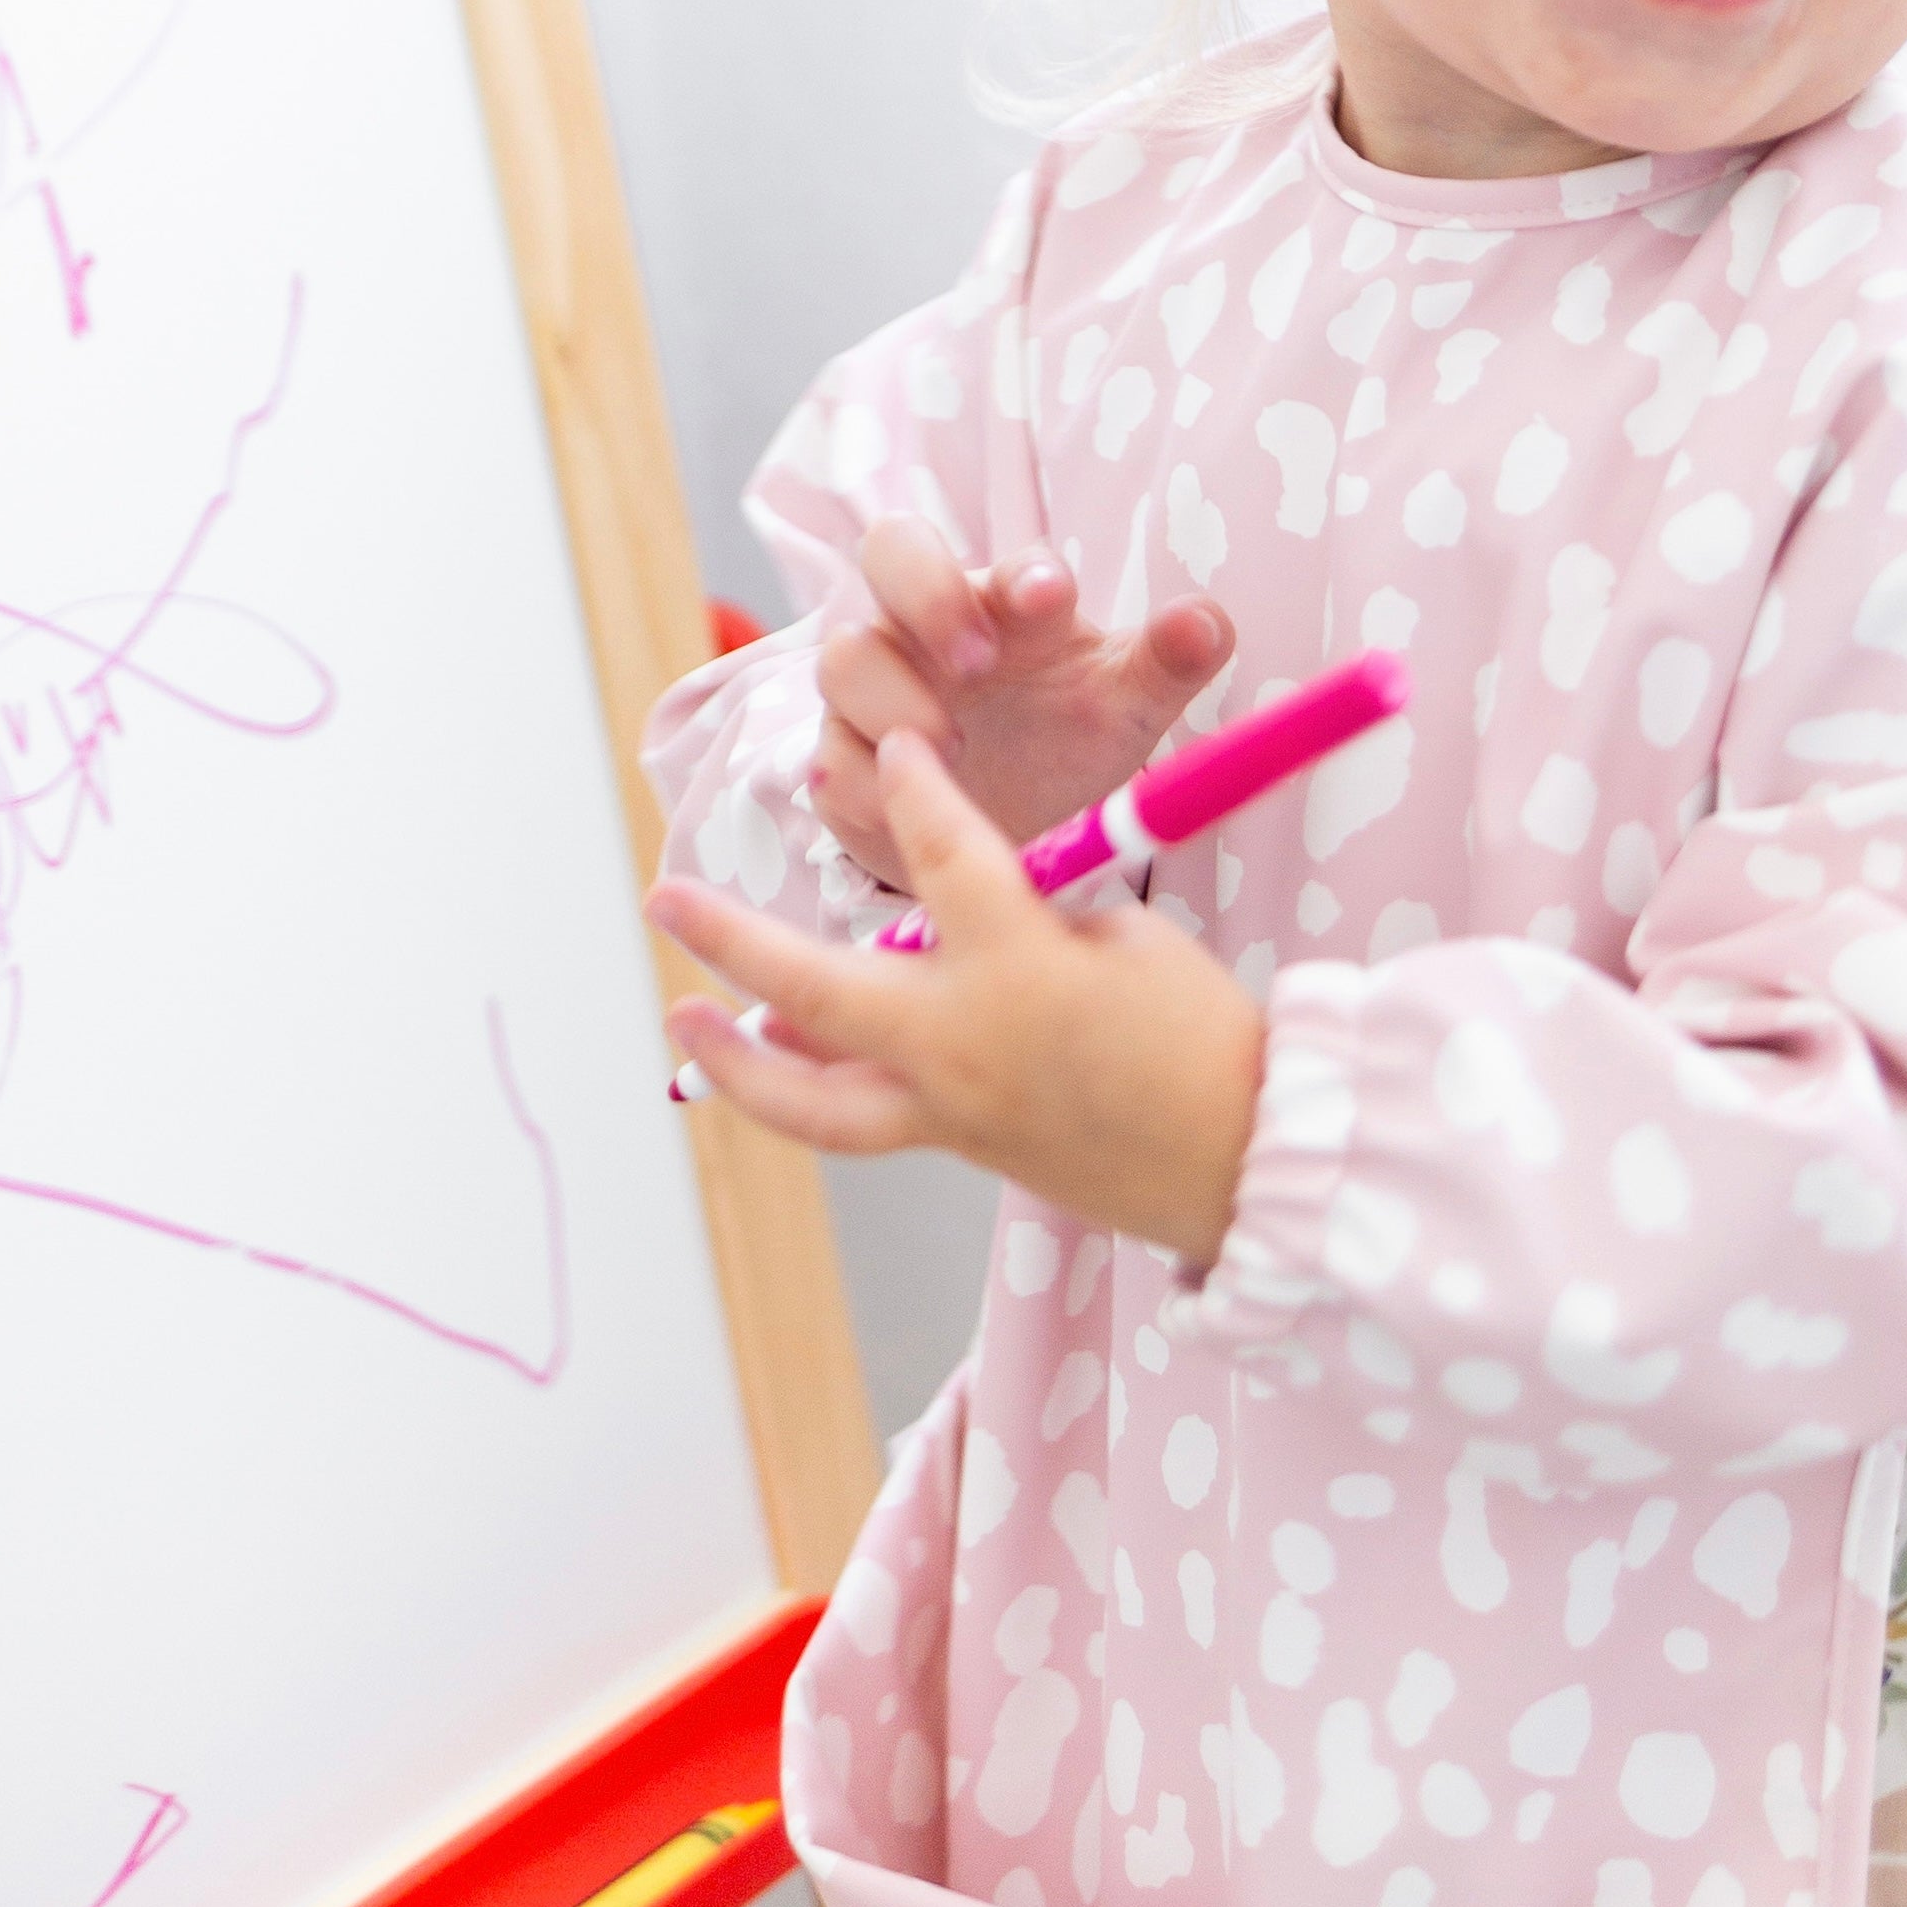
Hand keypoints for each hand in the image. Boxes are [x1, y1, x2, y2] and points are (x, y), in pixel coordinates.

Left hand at [648, 730, 1263, 1267]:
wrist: (1240, 1156)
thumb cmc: (1201, 1033)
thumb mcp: (1123, 938)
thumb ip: (1033, 916)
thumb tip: (965, 914)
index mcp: (1017, 970)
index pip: (942, 851)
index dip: (914, 787)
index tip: (893, 749)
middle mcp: (960, 1046)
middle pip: (812, 990)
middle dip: (730, 940)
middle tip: (666, 900)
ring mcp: (951, 1111)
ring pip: (807, 1098)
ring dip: (736, 1058)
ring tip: (685, 1020)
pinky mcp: (962, 1148)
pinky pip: (859, 1121)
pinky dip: (813, 1087)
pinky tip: (787, 1058)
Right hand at [811, 518, 1232, 891]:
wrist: (1015, 821)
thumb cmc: (1071, 730)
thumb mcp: (1128, 701)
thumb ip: (1169, 660)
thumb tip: (1209, 623)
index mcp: (1004, 598)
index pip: (997, 558)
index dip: (1018, 570)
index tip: (1050, 595)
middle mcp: (927, 625)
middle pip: (890, 555)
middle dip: (926, 597)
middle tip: (977, 659)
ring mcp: (873, 688)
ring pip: (845, 659)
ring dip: (892, 700)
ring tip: (951, 748)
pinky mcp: (842, 761)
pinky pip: (827, 761)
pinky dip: (860, 784)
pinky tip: (900, 810)